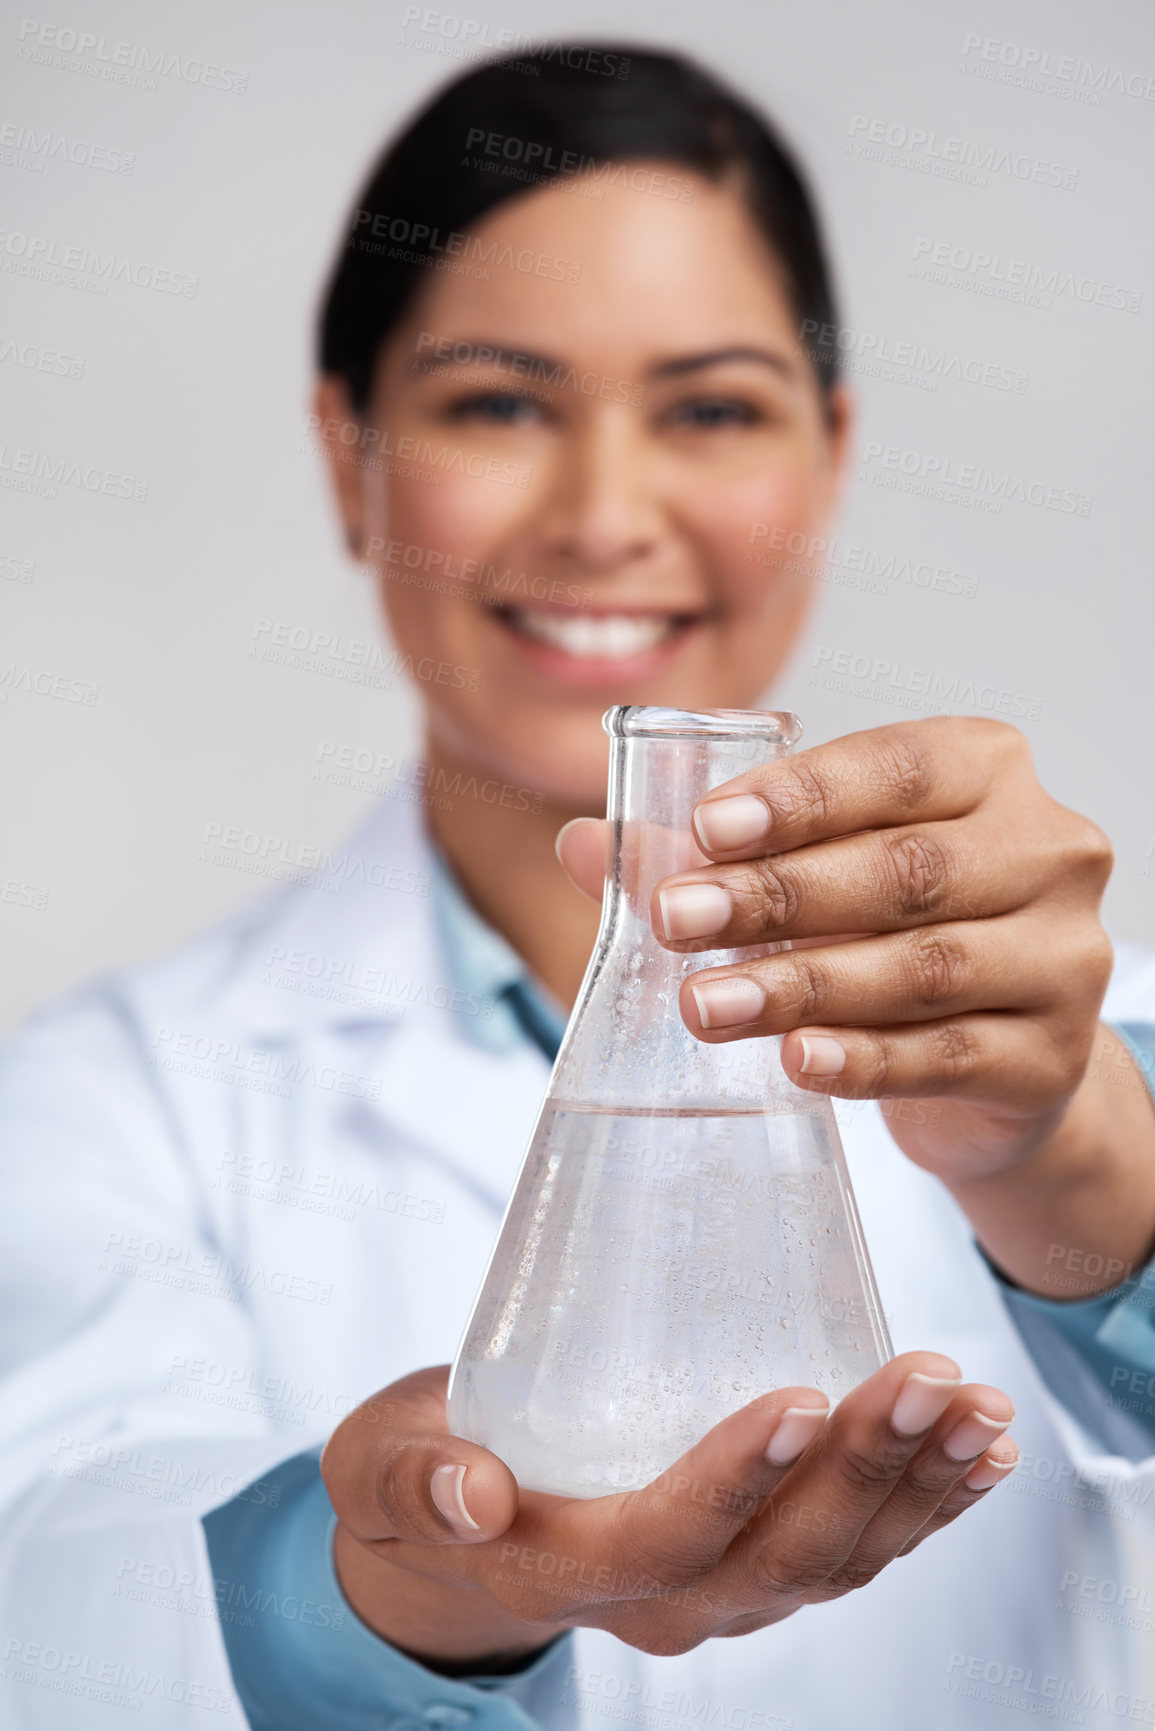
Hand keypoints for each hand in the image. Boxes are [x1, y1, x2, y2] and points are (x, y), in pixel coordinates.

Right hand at [322, 1356, 1015, 1663]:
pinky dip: (924, 1506)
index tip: (799, 1397)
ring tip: (978, 1407)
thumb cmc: (417, 1468)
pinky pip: (854, 1553)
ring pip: (834, 1561)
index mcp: (566, 1568)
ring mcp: (718, 1593)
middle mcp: (660, 1600)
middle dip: (863, 1469)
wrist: (453, 1519)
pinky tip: (977, 1451)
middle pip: (779, 1557)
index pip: (665, 1540)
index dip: (733, 1481)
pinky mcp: (755, 1563)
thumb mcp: (382, 1462)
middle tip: (925, 1374)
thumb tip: (471, 1493)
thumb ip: (412, 1475)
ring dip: (915, 1486)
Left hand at [563, 717, 1113, 1184]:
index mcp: (988, 771)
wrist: (993, 1058)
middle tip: (676, 920)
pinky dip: (862, 1060)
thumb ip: (709, 856)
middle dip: (778, 896)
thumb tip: (584, 844)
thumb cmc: (891, 933)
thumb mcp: (814, 877)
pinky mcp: (1050, 1057)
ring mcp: (1062, 957)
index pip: (896, 767)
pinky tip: (796, 1061)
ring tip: (707, 1005)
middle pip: (906, 869)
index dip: (801, 797)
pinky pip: (946, 1056)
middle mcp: (1046, 850)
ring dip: (803, 985)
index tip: (706, 828)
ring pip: (923, 967)